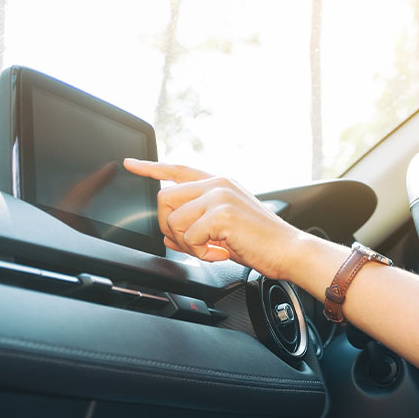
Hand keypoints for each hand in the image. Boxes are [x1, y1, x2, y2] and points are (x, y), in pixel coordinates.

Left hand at [123, 158, 304, 279]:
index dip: (151, 167)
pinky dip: (200, 253)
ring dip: (186, 244)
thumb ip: (198, 220)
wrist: (289, 251)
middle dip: (168, 227)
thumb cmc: (262, 241)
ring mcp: (219, 196)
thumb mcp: (226, 225)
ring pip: (173, 220)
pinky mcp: (221, 214)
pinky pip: (188, 237)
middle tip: (190, 244)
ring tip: (210, 250)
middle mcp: (218, 184)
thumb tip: (168, 233)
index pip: (178, 169)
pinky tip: (220, 253)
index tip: (130, 164)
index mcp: (220, 183)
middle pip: (165, 198)